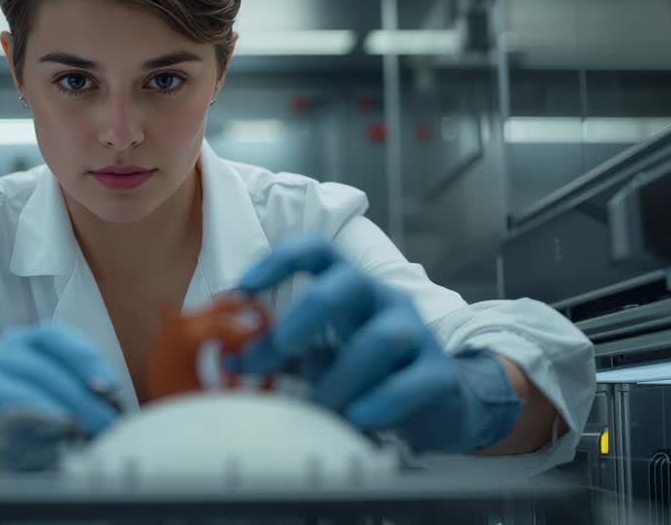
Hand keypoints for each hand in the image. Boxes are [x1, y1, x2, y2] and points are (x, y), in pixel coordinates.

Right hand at [0, 325, 119, 490]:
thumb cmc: (22, 419)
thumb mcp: (57, 401)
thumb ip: (81, 396)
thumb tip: (109, 409)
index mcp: (25, 345)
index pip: (54, 337)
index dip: (82, 358)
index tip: (107, 388)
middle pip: (32, 365)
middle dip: (72, 395)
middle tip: (101, 424)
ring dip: (37, 407)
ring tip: (67, 427)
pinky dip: (5, 434)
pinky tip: (32, 446)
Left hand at [234, 235, 521, 453]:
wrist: (436, 404)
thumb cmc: (365, 374)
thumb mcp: (318, 356)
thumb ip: (280, 352)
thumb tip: (232, 356)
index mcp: (348, 287)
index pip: (317, 251)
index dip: (279, 262)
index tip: (242, 289)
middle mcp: (382, 299)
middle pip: (348, 282)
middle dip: (307, 313)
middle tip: (280, 349)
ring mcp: (415, 333)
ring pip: (382, 338)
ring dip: (341, 376)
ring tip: (319, 405)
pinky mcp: (438, 373)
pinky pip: (412, 382)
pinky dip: (381, 402)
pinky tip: (356, 418)